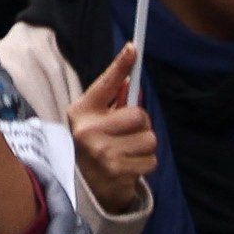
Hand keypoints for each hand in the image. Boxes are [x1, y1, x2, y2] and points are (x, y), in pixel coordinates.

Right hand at [70, 42, 156, 221]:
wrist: (88, 185)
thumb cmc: (97, 143)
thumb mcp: (97, 120)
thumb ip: (112, 103)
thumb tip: (130, 81)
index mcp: (82, 111)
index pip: (105, 83)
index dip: (120, 65)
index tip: (133, 48)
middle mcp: (88, 129)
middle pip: (138, 115)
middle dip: (142, 125)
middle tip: (130, 133)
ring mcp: (101, 151)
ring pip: (149, 139)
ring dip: (145, 146)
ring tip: (129, 151)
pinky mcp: (117, 171)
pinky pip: (151, 160)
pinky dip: (146, 163)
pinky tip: (130, 165)